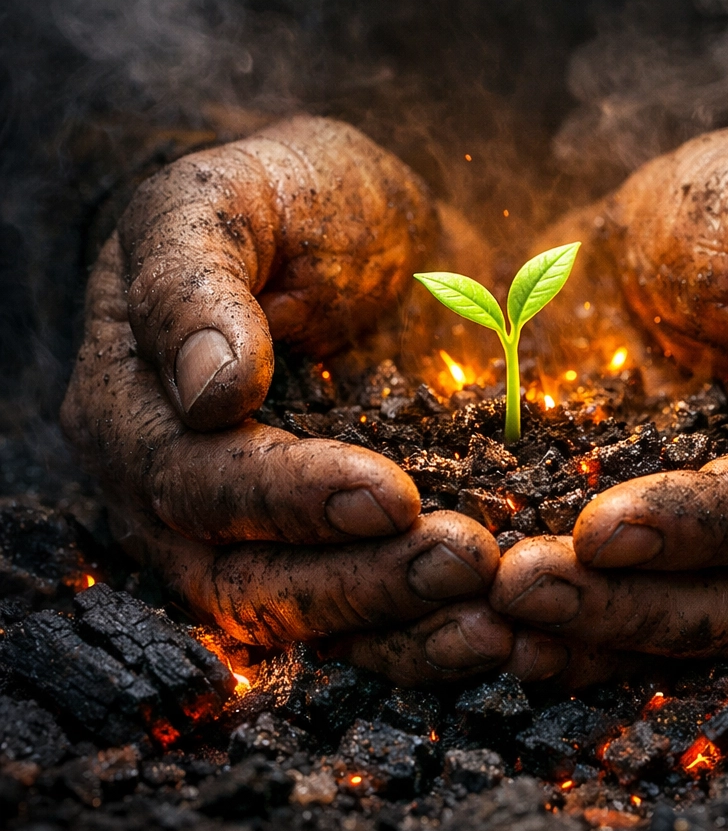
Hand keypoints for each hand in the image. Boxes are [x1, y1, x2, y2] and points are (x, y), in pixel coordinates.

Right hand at [61, 116, 512, 684]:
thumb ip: (195, 284)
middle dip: (358, 581)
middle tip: (464, 562)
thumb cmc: (282, 198)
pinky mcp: (322, 539)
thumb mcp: (228, 203)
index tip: (391, 495)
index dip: (288, 498)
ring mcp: (248, 527)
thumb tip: (210, 391)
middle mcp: (175, 490)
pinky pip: (357, 610)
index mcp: (132, 406)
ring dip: (398, 625)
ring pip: (305, 614)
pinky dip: (420, 631)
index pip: (196, 481)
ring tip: (491, 622)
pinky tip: (491, 632)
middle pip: (245, 577)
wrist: (353, 221)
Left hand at [492, 126, 727, 682]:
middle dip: (639, 600)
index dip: (711, 527)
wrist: (685, 229)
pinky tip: (516, 636)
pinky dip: (589, 638)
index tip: (603, 527)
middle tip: (525, 585)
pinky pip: (660, 617)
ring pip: (706, 627)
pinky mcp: (706, 552)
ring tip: (501, 619)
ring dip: (602, 631)